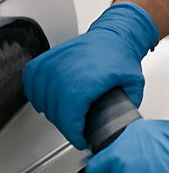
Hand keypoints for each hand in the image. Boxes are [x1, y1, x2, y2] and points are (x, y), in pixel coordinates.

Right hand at [22, 2, 158, 148]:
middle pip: (55, 113)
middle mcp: (64, 74)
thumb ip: (128, 106)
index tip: (81, 139)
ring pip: (42, 100)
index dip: (74, 134)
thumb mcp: (133, 83)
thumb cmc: (122, 54)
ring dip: (53, 110)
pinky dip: (36, 92)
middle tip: (78, 126)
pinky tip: (48, 97)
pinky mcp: (47, 59)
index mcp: (83, 83)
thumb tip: (123, 123)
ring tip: (67, 112)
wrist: (116, 33)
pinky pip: (31, 81)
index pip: (69, 120)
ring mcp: (53, 65)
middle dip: (68, 125)